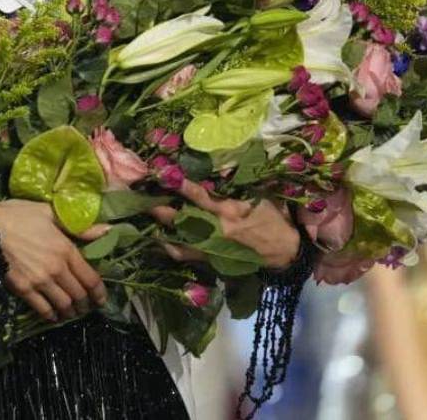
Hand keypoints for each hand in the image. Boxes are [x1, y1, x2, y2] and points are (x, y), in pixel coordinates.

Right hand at [0, 199, 107, 321]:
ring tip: (72, 313)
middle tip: (87, 307)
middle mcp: (56, 269)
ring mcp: (39, 281)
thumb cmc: (18, 216)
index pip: (90, 278)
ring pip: (63, 304)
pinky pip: (42, 308)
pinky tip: (53, 316)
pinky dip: (50, 315)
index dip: (99, 292)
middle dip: (86, 304)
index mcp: (66, 249)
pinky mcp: (23, 289)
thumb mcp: (50, 213)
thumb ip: (80, 227)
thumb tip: (107, 230)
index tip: (102, 299)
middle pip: (78, 294)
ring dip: (70, 312)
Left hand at [151, 180, 300, 269]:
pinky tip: (158, 240)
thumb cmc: (275, 217)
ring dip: (159, 232)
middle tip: (140, 199)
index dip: (182, 187)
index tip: (164, 175)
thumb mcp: (263, 194)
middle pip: (182, 221)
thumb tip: (222, 165)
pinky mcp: (213, 260)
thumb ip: (241, 181)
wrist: (286, 251)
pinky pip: (186, 256)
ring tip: (142, 221)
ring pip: (178, 242)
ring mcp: (213, 248)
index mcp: (230, 211)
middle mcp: (217, 230)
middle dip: (159, 210)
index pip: (201, 197)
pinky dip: (171, 248)